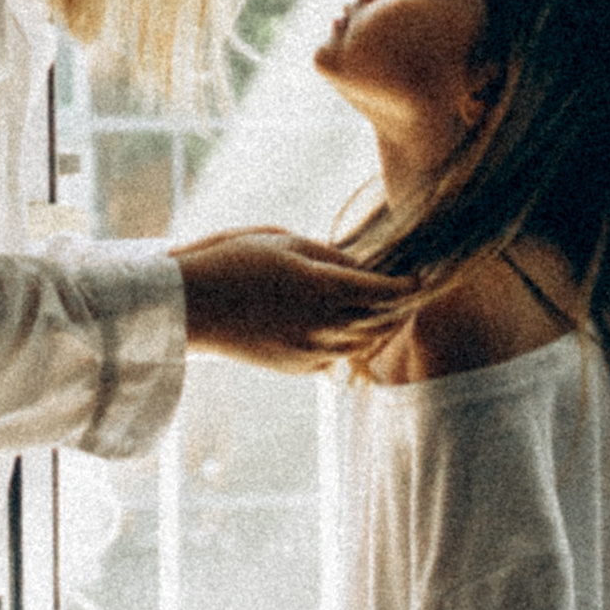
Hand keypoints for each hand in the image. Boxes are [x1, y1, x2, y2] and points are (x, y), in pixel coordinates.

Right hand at [174, 227, 405, 367]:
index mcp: (320, 287)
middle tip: (411, 296)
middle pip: (380, 322)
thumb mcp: (283, 242)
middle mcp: (320, 324)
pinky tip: (352, 330)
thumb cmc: (232, 261)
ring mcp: (309, 350)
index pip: (382, 291)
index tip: (419, 278)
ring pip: (363, 344)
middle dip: (400, 309)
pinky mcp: (297, 367)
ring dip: (380, 329)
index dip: (406, 285)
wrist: (190, 306)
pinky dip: (352, 344)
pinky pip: (338, 357)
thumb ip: (329, 256)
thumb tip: (359, 268)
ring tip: (389, 313)